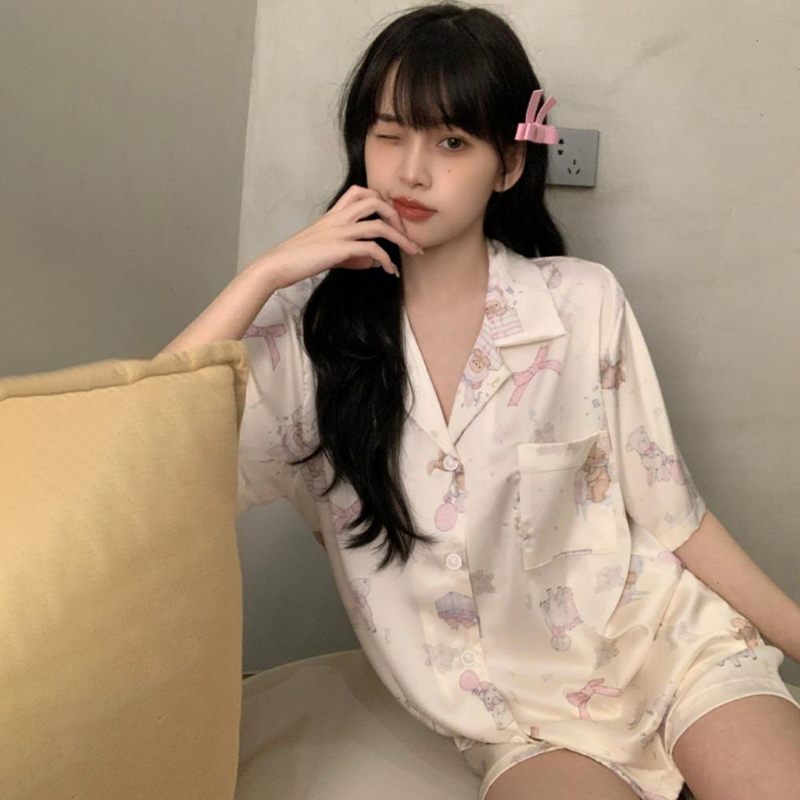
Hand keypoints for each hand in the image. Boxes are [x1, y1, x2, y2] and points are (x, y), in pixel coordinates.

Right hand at [254, 184, 422, 288]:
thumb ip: (352, 254)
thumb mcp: (328, 252)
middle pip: (376, 201)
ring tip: (412, 252)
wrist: (277, 264)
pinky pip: (372, 249)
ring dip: (401, 239)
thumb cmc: (298, 259)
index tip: (393, 219)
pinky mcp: (339, 248)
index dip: (381, 201)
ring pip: (379, 225)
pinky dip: (386, 260)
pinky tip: (390, 270)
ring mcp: (339, 232)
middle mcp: (338, 218)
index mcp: (333, 214)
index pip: (360, 191)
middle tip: (407, 235)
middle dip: (397, 216)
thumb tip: (375, 262)